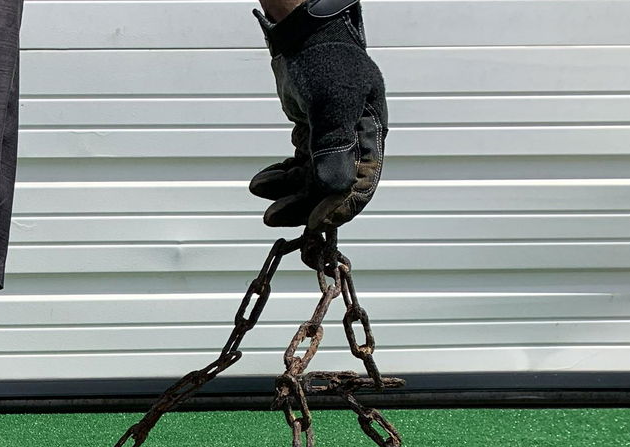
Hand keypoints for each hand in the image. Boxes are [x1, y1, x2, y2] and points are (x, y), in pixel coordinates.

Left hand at [250, 0, 386, 232]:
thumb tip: (334, 190)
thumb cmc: (326, 63)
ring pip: (310, 183)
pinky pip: (298, 170)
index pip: (358, 187)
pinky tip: (262, 182)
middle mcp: (354, 146)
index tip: (313, 225)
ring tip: (260, 191)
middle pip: (330, 191)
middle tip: (272, 217)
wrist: (306, 39)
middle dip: (302, 206)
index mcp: (369, 139)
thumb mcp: (333, 103)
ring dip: (286, 194)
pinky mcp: (312, 141)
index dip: (336, 210)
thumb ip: (333, 147)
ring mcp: (332, 144)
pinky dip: (280, 178)